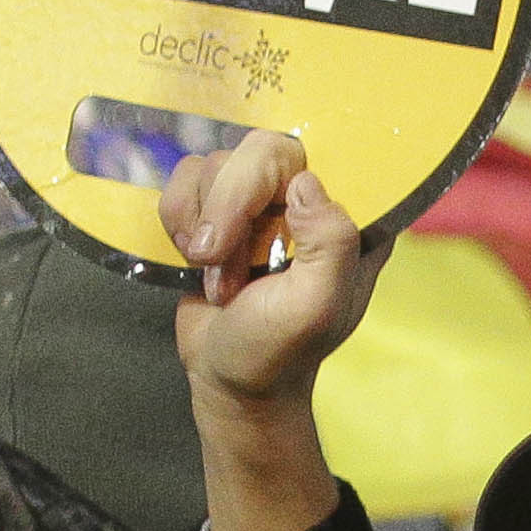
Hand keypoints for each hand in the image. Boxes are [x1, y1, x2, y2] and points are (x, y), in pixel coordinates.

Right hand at [159, 128, 373, 530]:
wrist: (227, 381)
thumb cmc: (277, 352)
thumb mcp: (314, 307)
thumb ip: (328, 244)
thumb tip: (306, 182)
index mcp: (350, 219)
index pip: (325, 154)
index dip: (283, 179)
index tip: (267, 223)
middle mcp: (309, 199)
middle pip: (260, 149)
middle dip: (227, 206)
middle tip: (213, 258)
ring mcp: (261, 200)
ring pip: (217, 162)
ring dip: (203, 222)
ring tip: (215, 274)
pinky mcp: (219, 207)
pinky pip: (187, 176)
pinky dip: (180, 217)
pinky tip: (195, 260)